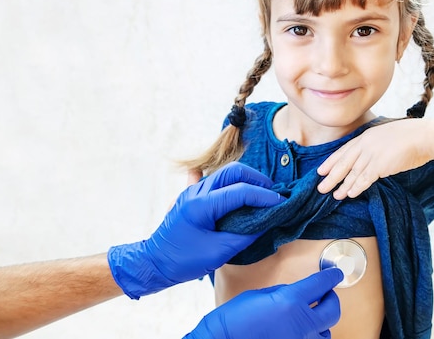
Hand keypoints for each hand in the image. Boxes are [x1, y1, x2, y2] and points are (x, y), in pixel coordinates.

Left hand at [108, 162, 284, 298]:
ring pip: (224, 173)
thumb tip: (265, 221)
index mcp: (203, 205)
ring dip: (245, 179)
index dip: (264, 196)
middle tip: (271, 194)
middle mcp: (197, 192)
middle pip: (233, 171)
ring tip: (260, 193)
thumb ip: (244, 234)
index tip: (280, 203)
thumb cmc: (184, 261)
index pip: (241, 191)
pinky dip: (231, 181)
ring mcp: (192, 191)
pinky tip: (237, 184)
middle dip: (256, 179)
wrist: (153, 263)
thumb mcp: (219, 252)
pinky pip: (214, 180)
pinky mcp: (191, 195)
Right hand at [185, 268, 343, 338]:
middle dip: (332, 298)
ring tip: (312, 315)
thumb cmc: (235, 318)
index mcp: (290, 301)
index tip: (336, 273)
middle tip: (327, 293)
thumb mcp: (260, 294)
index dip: (331, 276)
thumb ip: (284, 293)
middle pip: (333, 309)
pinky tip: (302, 331)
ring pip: (327, 332)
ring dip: (322, 321)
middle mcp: (301, 323)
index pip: (321, 284)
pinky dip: (312, 337)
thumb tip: (298, 293)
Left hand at [317, 119, 431, 199]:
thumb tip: (370, 158)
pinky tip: (350, 194)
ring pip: (352, 173)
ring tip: (334, 195)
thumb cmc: (411, 137)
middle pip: (343, 162)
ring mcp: (372, 154)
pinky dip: (356, 187)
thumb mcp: (387, 137)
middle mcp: (366, 144)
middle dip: (331, 176)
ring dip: (342, 185)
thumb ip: (376, 145)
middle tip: (320, 187)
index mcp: (366, 136)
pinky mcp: (380, 164)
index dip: (331, 161)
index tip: (321, 170)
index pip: (344, 150)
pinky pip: (365, 178)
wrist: (425, 136)